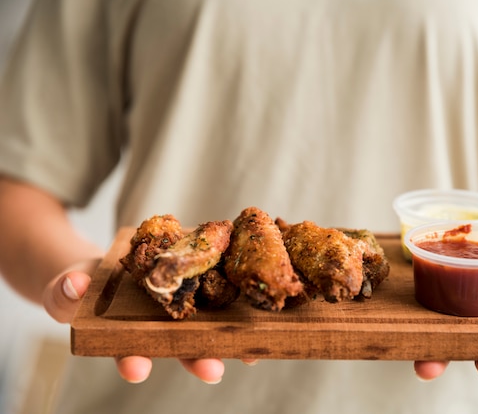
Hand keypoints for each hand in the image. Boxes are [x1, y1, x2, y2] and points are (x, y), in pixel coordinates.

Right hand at [41, 260, 231, 383]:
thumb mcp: (67, 284)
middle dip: (196, 360)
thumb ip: (64, 291)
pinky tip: (257, 309)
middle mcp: (159, 326)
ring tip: (248, 353)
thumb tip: (74, 286)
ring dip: (227, 340)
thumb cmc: (85, 281)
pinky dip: (238, 302)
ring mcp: (182, 306)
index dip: (133, 361)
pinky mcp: (199, 281)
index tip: (137, 369)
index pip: (130, 351)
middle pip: (179, 347)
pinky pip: (220, 292)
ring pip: (207, 328)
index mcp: (126, 333)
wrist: (107, 261)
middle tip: (212, 371)